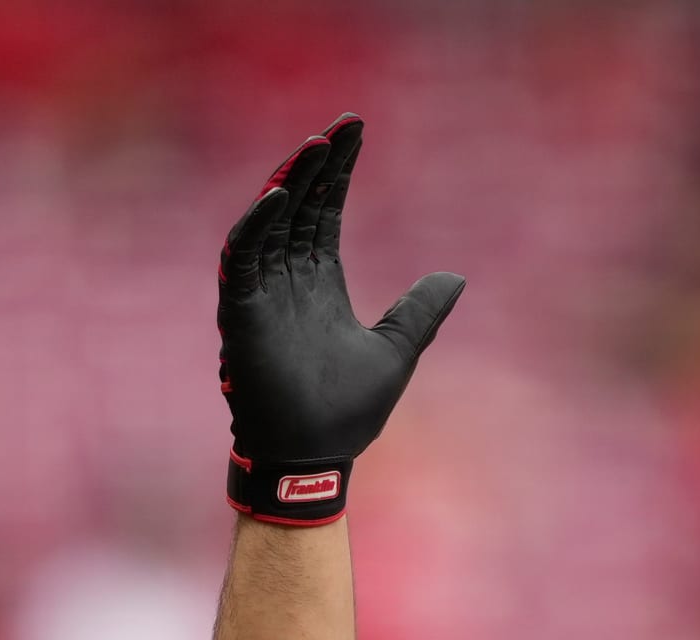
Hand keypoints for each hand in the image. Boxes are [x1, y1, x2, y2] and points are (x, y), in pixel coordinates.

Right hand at [217, 115, 464, 523]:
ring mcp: (261, 293)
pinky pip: (243, 260)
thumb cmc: (348, 409)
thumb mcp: (398, 348)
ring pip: (271, 222)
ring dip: (289, 183)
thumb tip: (456, 276)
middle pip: (299, 204)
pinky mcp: (242, 313)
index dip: (338, 171)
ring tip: (314, 146)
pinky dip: (256, 228)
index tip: (355, 129)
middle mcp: (287, 279)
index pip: (324, 210)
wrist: (316, 456)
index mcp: (319, 281)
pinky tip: (277, 197)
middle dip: (317, 163)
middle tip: (341, 124)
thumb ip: (420, 310)